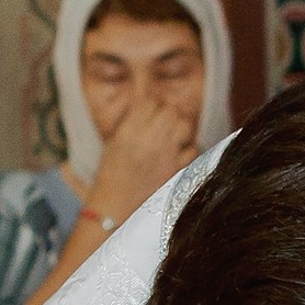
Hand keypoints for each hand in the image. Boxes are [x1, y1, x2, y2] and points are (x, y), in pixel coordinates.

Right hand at [89, 89, 197, 219]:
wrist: (117, 203)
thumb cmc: (112, 172)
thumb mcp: (115, 140)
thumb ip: (131, 120)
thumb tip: (147, 104)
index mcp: (130, 128)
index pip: (150, 101)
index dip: (153, 104)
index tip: (152, 110)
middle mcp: (150, 137)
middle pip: (170, 110)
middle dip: (168, 113)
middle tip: (164, 122)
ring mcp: (166, 153)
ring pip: (184, 125)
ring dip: (181, 127)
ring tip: (174, 134)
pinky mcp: (176, 169)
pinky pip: (193, 149)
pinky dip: (189, 148)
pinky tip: (181, 151)